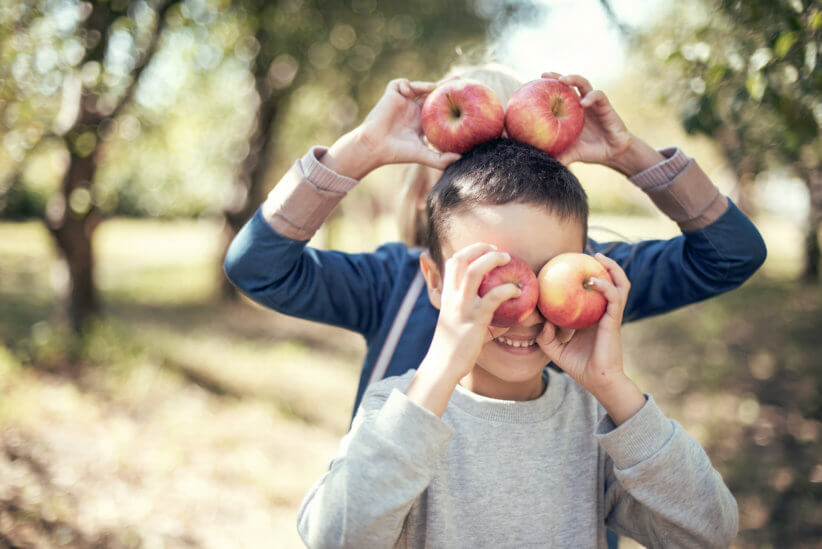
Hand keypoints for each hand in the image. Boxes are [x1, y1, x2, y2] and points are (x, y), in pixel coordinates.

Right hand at [406, 243, 520, 415]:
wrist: (443, 365)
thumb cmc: (453, 345)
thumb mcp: (453, 319)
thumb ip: (465, 307)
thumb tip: (489, 300)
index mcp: (447, 295)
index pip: (453, 261)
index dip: (469, 250)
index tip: (485, 250)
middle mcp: (452, 296)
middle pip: (461, 259)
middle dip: (481, 248)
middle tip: (499, 251)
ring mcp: (463, 306)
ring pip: (475, 271)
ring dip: (493, 259)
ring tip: (508, 259)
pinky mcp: (476, 319)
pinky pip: (494, 297)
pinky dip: (508, 289)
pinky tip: (518, 291)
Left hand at [535, 253, 633, 397]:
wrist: (598, 381)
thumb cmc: (579, 366)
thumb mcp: (555, 350)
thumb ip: (545, 337)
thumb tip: (540, 321)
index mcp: (593, 317)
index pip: (593, 292)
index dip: (586, 276)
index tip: (571, 264)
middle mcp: (604, 313)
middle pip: (611, 282)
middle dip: (604, 265)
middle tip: (588, 253)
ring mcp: (611, 315)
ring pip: (619, 284)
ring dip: (611, 268)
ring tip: (598, 257)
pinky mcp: (614, 320)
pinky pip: (614, 296)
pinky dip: (606, 285)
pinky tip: (593, 280)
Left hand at [540, 72, 632, 167]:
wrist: (612, 154)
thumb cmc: (590, 151)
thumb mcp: (571, 153)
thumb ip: (558, 157)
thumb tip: (539, 165)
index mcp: (571, 112)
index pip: (558, 95)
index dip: (547, 88)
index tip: (533, 84)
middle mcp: (580, 104)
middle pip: (569, 83)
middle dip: (557, 76)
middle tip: (544, 75)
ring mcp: (593, 103)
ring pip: (584, 83)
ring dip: (573, 79)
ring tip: (563, 80)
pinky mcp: (606, 106)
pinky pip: (598, 95)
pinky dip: (591, 96)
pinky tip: (583, 102)